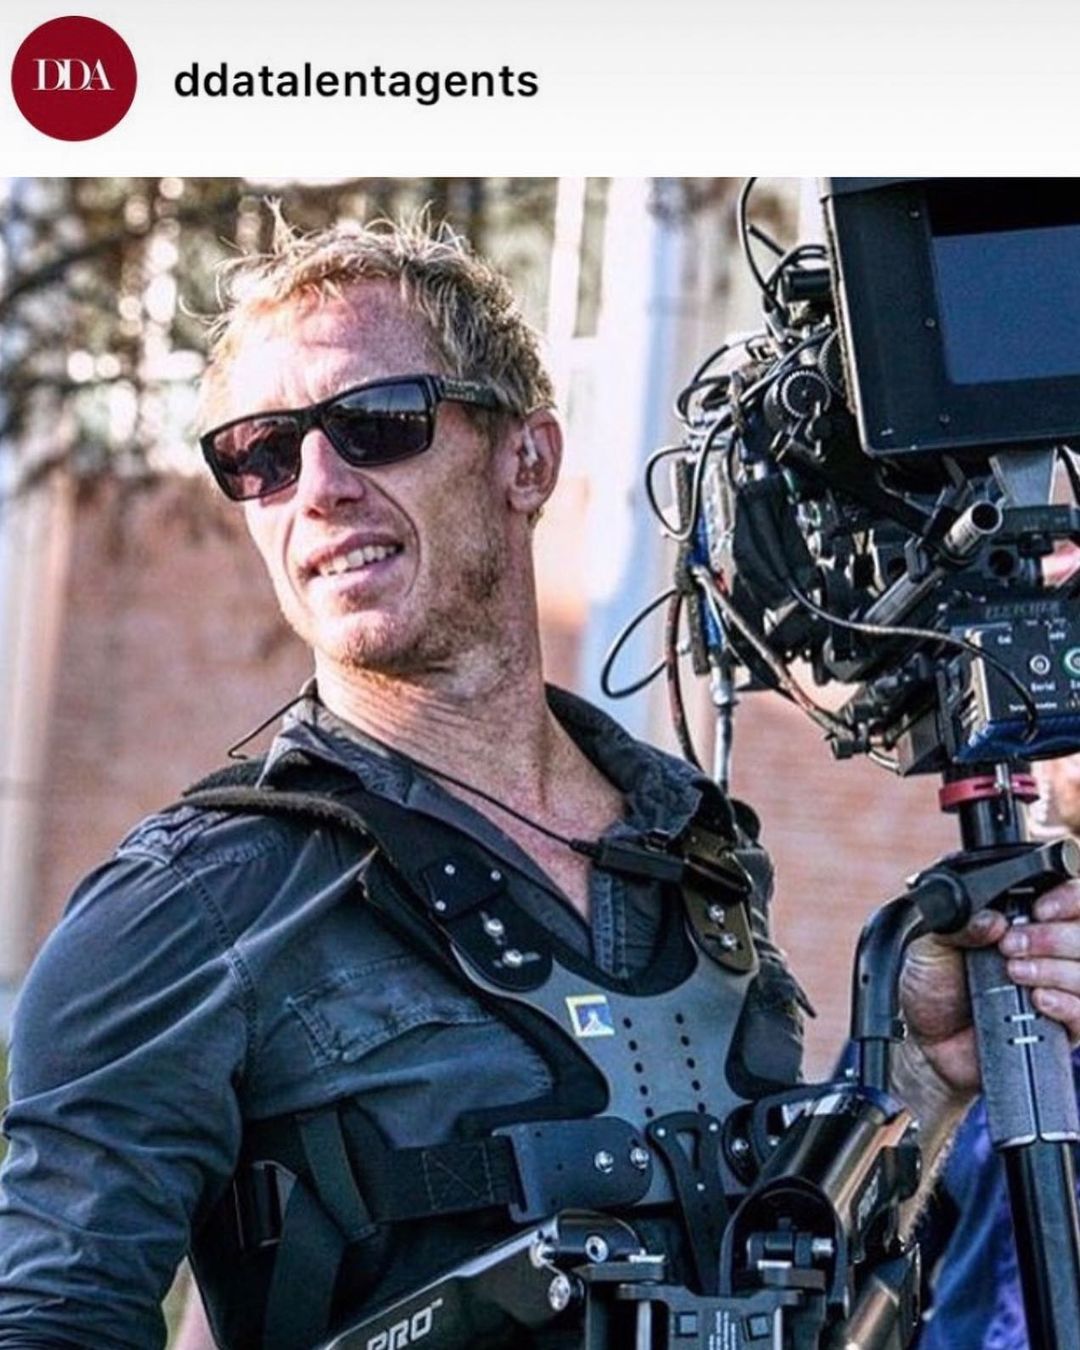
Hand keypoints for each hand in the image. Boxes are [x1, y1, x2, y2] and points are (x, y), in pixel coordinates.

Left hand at [899, 879, 1079, 1095]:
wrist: (926, 1039)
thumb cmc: (931, 983)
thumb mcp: (931, 944)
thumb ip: (959, 924)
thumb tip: (993, 921)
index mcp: (1025, 920)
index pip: (1072, 900)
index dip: (1066, 899)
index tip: (1039, 909)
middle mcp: (1050, 953)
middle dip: (1052, 937)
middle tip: (1011, 946)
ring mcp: (1059, 989)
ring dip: (1054, 969)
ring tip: (1014, 973)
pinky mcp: (1061, 1028)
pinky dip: (1066, 1004)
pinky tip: (1038, 999)